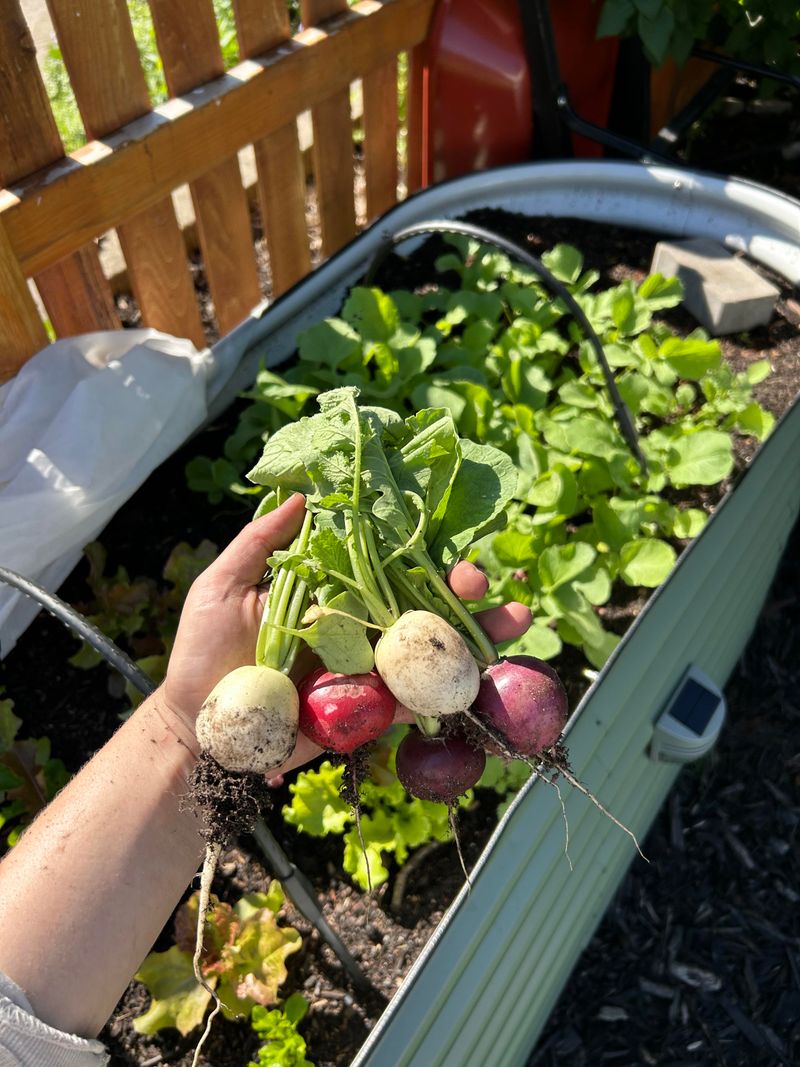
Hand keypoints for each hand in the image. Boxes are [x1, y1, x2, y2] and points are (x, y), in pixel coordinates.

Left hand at [162, 494, 531, 775]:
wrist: (199, 727)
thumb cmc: (203, 653)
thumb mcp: (222, 586)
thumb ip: (260, 543)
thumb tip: (300, 492)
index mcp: (331, 590)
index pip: (385, 562)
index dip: (419, 546)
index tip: (447, 528)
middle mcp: (358, 625)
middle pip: (420, 602)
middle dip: (461, 588)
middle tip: (483, 577)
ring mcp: (368, 669)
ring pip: (431, 647)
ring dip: (478, 634)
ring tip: (516, 619)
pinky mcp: (368, 711)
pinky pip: (415, 699)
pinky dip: (452, 690)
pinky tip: (488, 675)